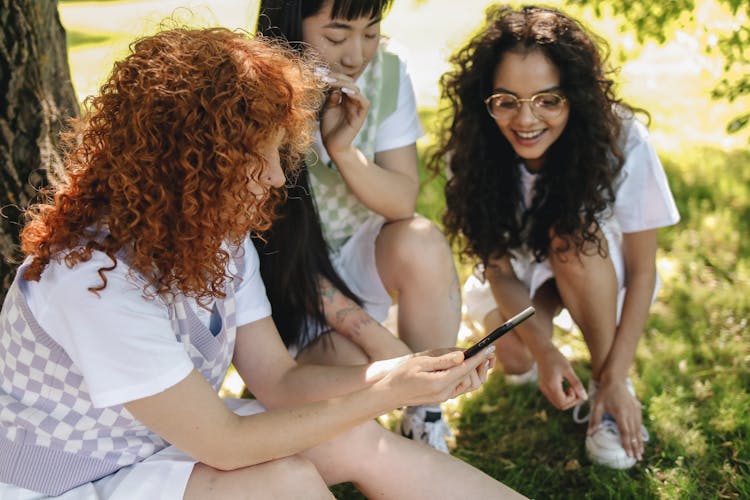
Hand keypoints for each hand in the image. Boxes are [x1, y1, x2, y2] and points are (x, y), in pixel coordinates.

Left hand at [319, 72, 369, 156]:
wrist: (333, 145)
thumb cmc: (329, 128)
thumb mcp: (327, 108)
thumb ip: (331, 97)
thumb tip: (334, 87)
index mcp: (344, 98)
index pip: (342, 81)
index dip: (332, 76)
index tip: (319, 72)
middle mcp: (352, 101)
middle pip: (349, 82)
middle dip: (337, 77)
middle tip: (324, 75)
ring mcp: (358, 108)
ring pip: (356, 89)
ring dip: (344, 84)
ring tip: (331, 82)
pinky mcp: (361, 116)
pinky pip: (363, 102)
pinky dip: (355, 95)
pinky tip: (344, 92)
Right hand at [378, 347, 495, 407]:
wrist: (390, 395)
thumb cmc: (401, 375)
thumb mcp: (420, 363)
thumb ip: (443, 361)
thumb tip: (462, 356)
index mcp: (440, 383)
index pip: (466, 369)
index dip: (480, 357)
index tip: (491, 348)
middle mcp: (445, 393)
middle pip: (473, 380)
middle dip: (481, 365)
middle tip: (486, 351)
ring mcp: (445, 396)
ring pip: (470, 385)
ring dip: (475, 371)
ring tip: (478, 357)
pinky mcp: (443, 396)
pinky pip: (461, 387)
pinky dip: (467, 376)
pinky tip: (466, 365)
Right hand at [536, 348, 587, 409]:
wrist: (542, 350)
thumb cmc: (556, 358)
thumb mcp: (569, 370)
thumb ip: (577, 384)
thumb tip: (585, 397)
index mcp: (552, 386)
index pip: (564, 403)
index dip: (574, 400)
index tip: (577, 388)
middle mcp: (546, 389)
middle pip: (560, 406)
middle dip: (571, 401)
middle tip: (576, 389)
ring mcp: (543, 389)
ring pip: (557, 403)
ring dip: (567, 398)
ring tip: (571, 386)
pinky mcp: (543, 387)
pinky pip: (554, 397)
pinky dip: (562, 395)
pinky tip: (565, 385)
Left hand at [588, 379, 643, 459]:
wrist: (615, 379)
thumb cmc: (604, 393)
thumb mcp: (597, 405)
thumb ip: (595, 420)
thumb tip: (590, 434)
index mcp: (620, 414)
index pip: (625, 432)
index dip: (627, 444)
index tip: (629, 454)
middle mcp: (630, 413)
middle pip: (634, 433)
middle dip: (636, 446)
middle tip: (638, 458)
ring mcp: (635, 410)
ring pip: (638, 429)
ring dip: (640, 441)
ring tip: (641, 452)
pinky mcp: (637, 407)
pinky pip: (639, 422)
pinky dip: (640, 431)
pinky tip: (640, 438)